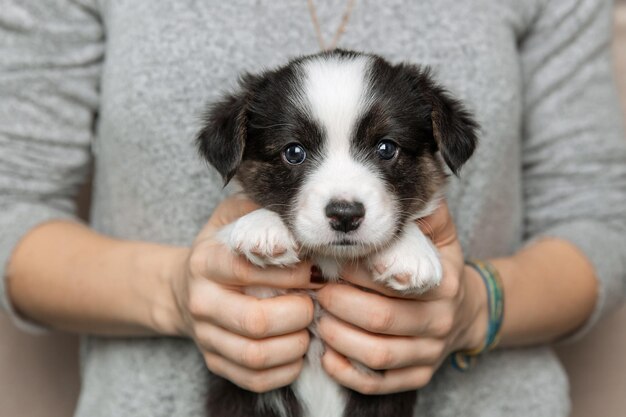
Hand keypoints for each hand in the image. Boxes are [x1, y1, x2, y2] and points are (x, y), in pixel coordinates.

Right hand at [169, 195, 317, 392]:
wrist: (186, 288)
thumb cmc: (224, 249)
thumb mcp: (232, 217)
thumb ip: (259, 212)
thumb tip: (299, 216)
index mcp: (206, 261)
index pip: (248, 270)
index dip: (290, 272)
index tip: (315, 269)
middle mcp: (201, 301)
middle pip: (256, 320)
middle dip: (299, 313)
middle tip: (316, 302)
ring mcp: (206, 337)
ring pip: (256, 355)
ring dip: (296, 344)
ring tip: (310, 327)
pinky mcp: (215, 363)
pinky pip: (255, 379)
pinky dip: (286, 369)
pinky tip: (297, 350)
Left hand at [316, 201, 487, 393]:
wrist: (466, 311)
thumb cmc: (438, 266)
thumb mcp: (439, 234)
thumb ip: (423, 212)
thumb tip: (407, 177)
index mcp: (443, 282)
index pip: (393, 280)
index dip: (355, 273)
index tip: (331, 262)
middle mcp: (440, 320)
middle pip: (380, 319)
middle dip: (338, 304)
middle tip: (316, 290)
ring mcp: (430, 353)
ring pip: (377, 353)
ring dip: (338, 337)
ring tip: (318, 319)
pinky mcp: (418, 377)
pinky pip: (379, 382)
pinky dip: (347, 371)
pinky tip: (328, 355)